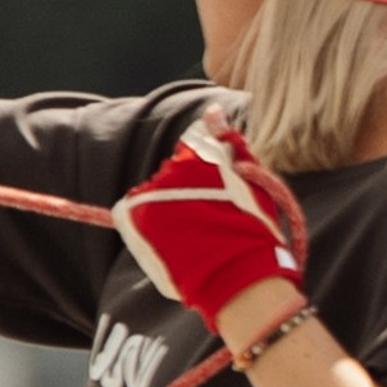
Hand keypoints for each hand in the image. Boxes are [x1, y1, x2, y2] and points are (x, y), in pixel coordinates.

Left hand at [113, 121, 301, 330]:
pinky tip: (171, 241)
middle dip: (187, 192)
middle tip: (212, 220)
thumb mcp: (251, 179)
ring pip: (155, 195)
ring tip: (194, 236)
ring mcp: (150, 194)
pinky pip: (132, 213)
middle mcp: (169, 169)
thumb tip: (213, 109)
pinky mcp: (134, 219)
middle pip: (173, 174)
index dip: (208, 177)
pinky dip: (146, 225)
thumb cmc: (253, 229)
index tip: (221, 199)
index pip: (193, 152)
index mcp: (198, 156)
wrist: (238, 276)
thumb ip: (228, 140)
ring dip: (169, 209)